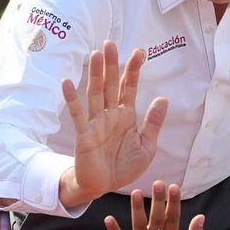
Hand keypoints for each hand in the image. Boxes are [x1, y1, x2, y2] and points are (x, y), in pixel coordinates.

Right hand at [59, 41, 168, 207]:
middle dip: (112, 65)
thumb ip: (153, 124)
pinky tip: (66, 82)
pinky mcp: (84, 134)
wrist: (104, 186)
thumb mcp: (146, 147)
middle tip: (111, 43)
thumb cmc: (124, 167)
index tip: (140, 52)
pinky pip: (77, 114)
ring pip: (95, 93)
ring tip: (96, 55)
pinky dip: (71, 99)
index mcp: (126, 116)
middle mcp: (110, 114)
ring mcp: (96, 123)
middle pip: (111, 84)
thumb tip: (163, 98)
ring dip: (95, 75)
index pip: (130, 88)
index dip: (134, 70)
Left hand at [104, 181, 203, 229]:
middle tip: (157, 183)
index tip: (173, 187)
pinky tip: (108, 218)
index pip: (173, 218)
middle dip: (158, 201)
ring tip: (136, 193)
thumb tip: (201, 216)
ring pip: (139, 227)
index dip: (173, 202)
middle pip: (157, 219)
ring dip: (137, 210)